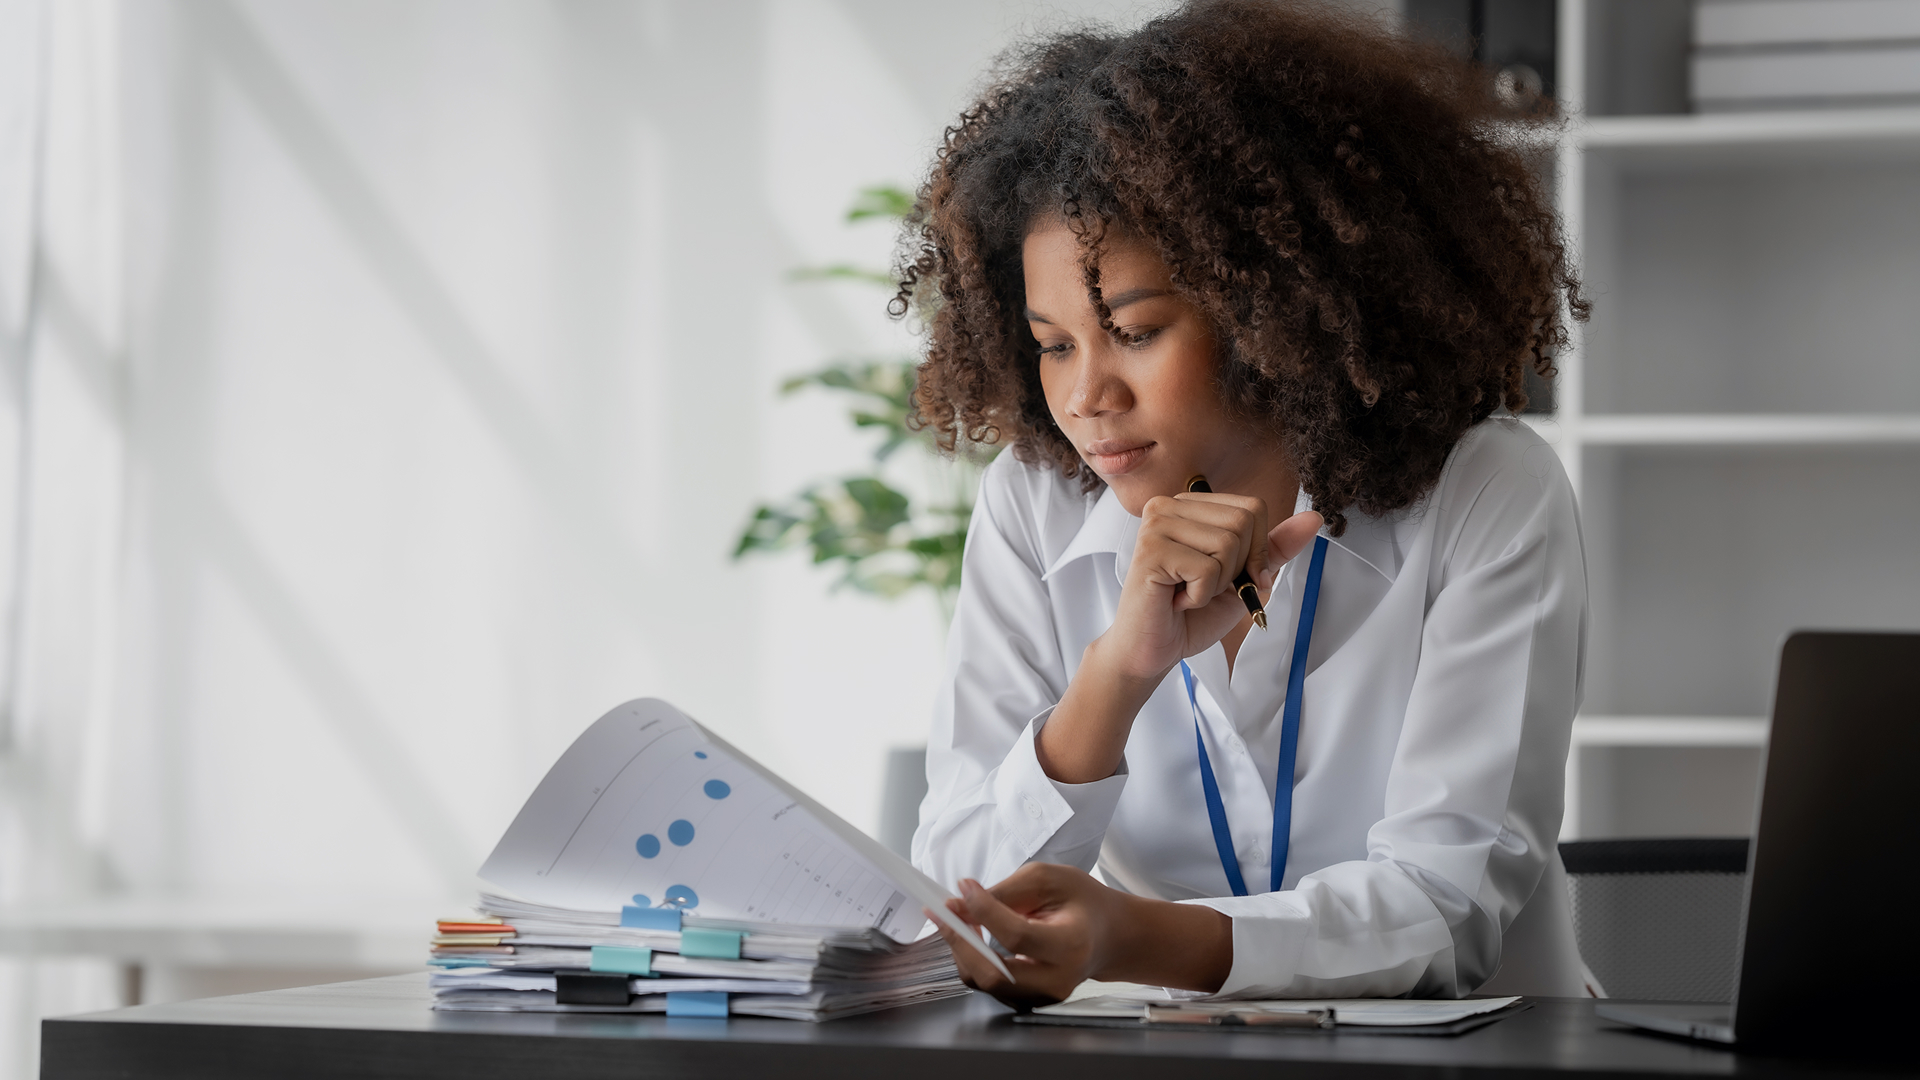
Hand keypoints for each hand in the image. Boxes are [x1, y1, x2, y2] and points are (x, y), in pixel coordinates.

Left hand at [928, 863, 1232, 1009]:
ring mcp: (1041, 997)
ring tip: (957, 917)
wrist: (1108, 936)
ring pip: (986, 982)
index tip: (964, 888)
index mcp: (1071, 945)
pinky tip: (971, 934)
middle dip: (961, 941)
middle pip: (995, 973)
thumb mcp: (1050, 879)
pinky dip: (972, 958)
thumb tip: (964, 902)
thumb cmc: (1081, 903)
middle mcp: (1057, 981)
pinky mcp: (1028, 1001)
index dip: (985, 912)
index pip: (1018, 936)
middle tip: (945, 910)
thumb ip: (1007, 891)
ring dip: (962, 949)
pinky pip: (989, 984)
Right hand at [1034, 497, 1320, 783]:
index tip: (1230, 576)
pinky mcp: (1150, 551)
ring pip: (1228, 544)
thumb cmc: (1191, 615)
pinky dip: (1201, 596)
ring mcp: (1156, 525)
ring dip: (1218, 583)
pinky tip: (1177, 600)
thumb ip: (1274, 547)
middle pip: (1243, 522)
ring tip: (1187, 593)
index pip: (1252, 508)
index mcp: (1189, 505)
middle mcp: (1168, 506)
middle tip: (1203, 586)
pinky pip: (1207, 569)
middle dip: (1238, 567)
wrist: (1153, 651)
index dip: (1256, 550)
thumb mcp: (1243, 577)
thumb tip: (1313, 518)